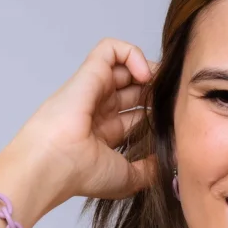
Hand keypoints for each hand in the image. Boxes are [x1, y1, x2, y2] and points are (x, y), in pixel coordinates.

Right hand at [8, 38, 156, 202]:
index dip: (156, 111)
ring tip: (159, 85)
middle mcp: (99, 110)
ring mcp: (93, 90)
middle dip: (156, 90)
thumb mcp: (127, 179)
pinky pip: (111, 49)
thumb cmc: (82, 174)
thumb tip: (168, 162)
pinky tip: (144, 74)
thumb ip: (149, 170)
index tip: (172, 117)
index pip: (136, 115)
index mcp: (105, 135)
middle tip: (171, 98)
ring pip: (124, 67)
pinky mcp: (89, 73)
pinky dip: (131, 53)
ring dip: (148, 71)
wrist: (54, 164)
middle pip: (134, 89)